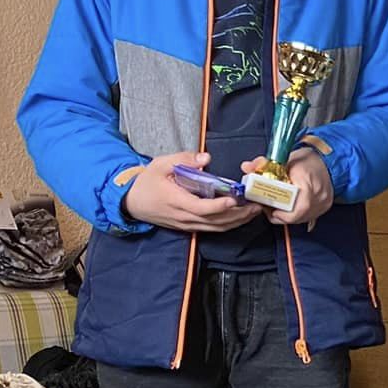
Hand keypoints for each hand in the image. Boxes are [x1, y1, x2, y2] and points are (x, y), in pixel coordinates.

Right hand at [122, 151, 261, 232]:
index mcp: (176, 201)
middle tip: (256, 206)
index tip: (234, 199)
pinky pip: (212, 229)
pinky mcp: (189, 227)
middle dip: (238, 215)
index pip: (202, 208)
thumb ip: (184, 159)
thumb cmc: (146, 182)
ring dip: (236, 222)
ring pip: (216, 228)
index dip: (219, 206)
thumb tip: (206, 158)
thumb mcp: (161, 164)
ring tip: (253, 211)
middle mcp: (184, 217)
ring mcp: (187, 225)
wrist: (131, 203)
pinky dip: (228, 224)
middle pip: (215, 221)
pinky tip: (240, 217)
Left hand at [244, 146, 333, 228]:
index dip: (278, 213)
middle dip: (278, 215)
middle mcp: (318, 198)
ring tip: (276, 207)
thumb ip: (264, 164)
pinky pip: (306, 216)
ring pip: (300, 219)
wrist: (329, 161)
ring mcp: (322, 205)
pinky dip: (295, 214)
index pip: (293, 209)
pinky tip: (288, 207)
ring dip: (286, 215)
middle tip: (268, 207)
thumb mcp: (286, 158)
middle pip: (295, 216)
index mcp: (308, 185)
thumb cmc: (309, 160)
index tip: (267, 207)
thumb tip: (247, 167)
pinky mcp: (324, 208)